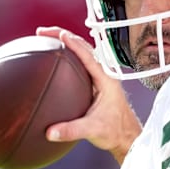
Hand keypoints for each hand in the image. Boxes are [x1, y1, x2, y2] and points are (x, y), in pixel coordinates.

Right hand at [36, 26, 141, 163]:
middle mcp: (104, 74)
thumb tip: (50, 132)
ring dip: (66, 43)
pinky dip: (68, 56)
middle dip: (63, 36)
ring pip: (82, 52)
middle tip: (43, 32)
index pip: (88, 55)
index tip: (58, 34)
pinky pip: (80, 63)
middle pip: (83, 47)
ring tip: (46, 39)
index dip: (73, 43)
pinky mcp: (96, 82)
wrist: (126, 136)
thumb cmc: (115, 131)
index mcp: (106, 80)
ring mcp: (100, 77)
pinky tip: (55, 60)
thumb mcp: (93, 131)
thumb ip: (71, 131)